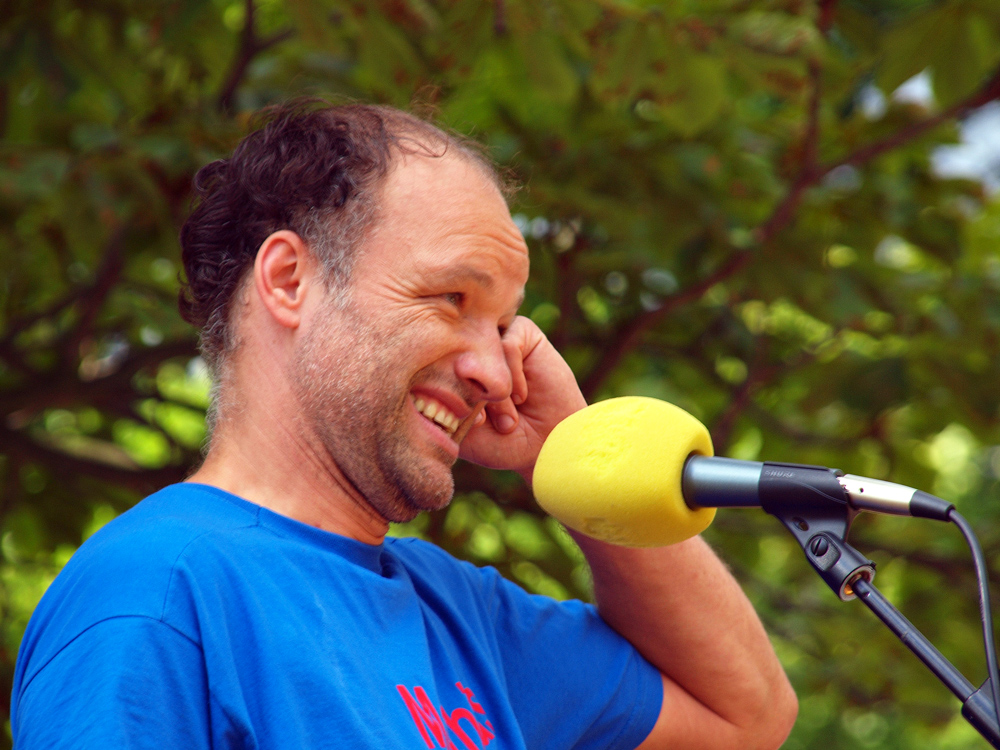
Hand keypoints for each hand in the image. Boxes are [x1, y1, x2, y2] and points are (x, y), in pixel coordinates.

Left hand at [458, 316, 586, 482]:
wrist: (546, 448)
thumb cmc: (501, 442)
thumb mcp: (461, 427)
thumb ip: (443, 399)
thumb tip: (443, 364)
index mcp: (450, 369)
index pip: (430, 361)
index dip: (445, 394)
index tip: (467, 425)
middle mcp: (472, 349)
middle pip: (453, 353)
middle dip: (469, 393)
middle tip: (484, 420)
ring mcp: (496, 340)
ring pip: (483, 349)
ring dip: (494, 389)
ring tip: (508, 418)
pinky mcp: (524, 334)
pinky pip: (508, 343)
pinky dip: (514, 376)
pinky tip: (522, 397)